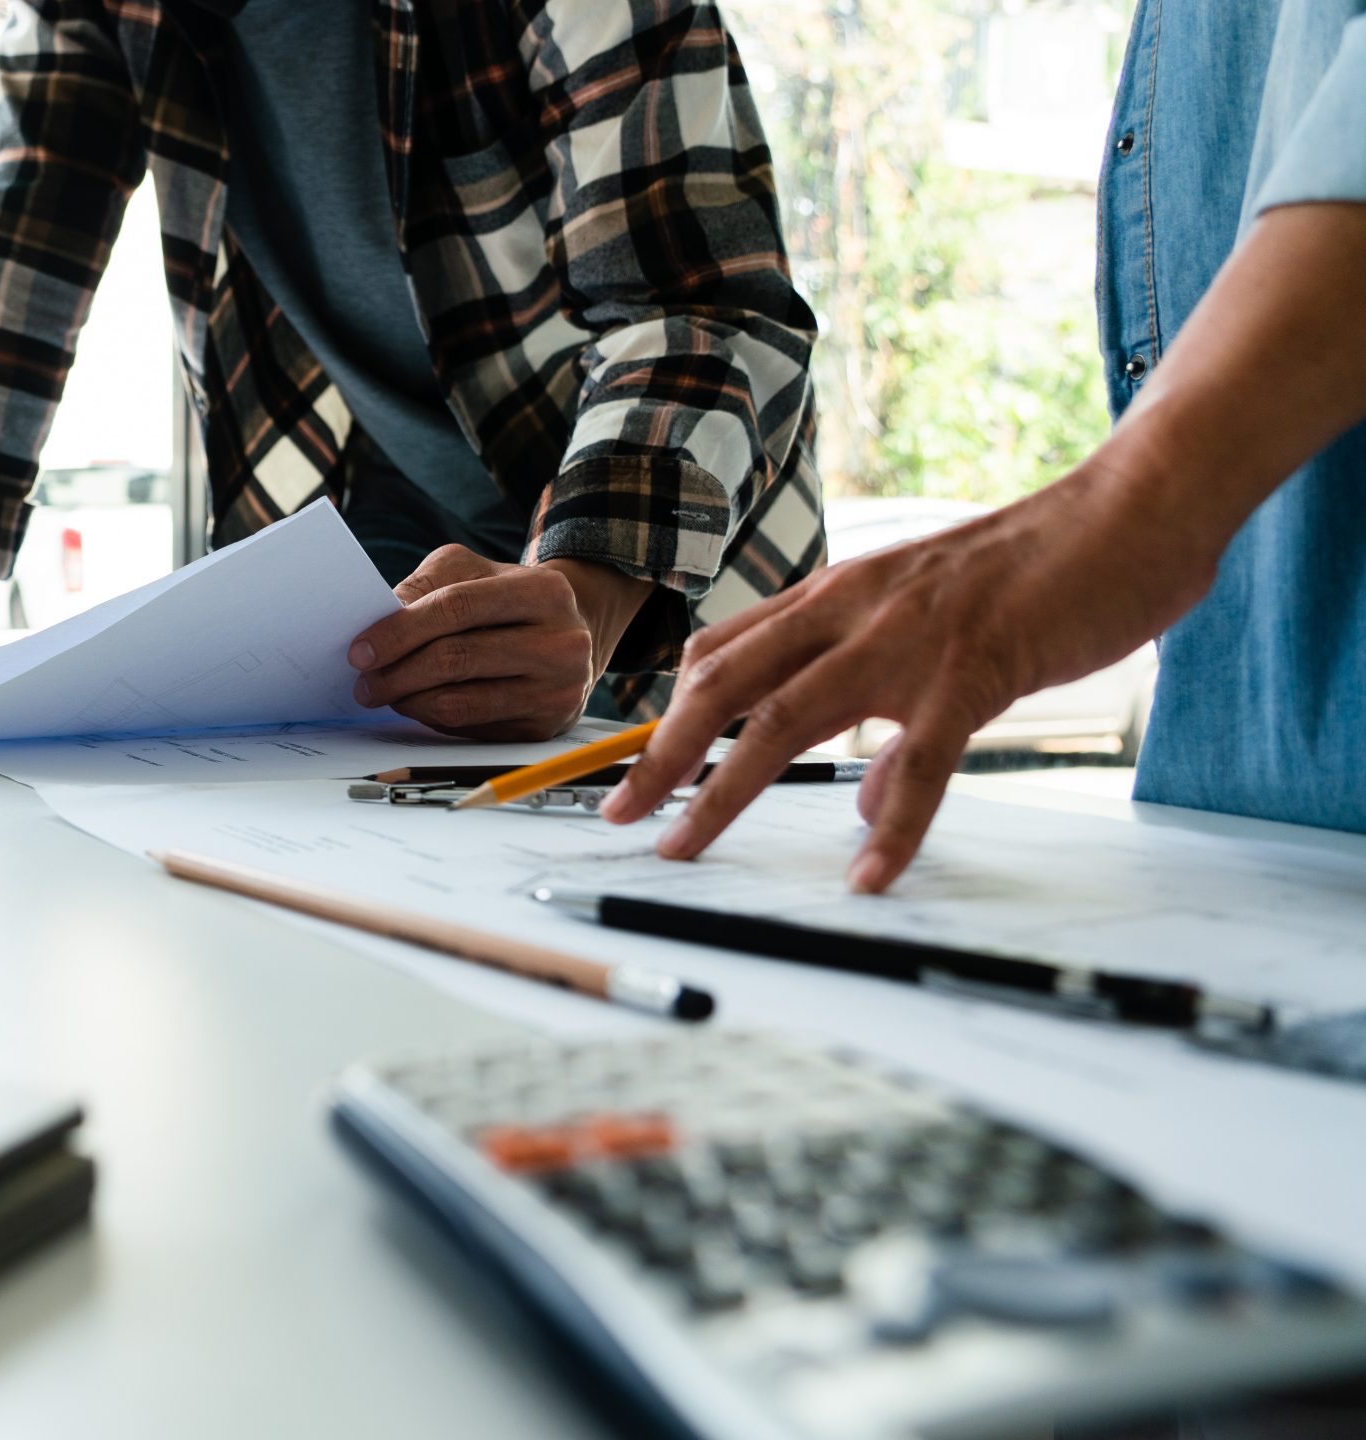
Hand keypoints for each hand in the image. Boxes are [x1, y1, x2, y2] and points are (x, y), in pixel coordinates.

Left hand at [347, 547, 651, 741]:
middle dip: (396, 672)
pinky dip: (433, 718)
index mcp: (542, 592)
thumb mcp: (473, 572)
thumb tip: (377, 621)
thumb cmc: (510, 600)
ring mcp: (556, 690)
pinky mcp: (544, 727)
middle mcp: (560, 643)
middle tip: (364, 681)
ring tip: (384, 693)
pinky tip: (418, 704)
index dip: (401, 630)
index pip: (457, 607)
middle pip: (457, 658)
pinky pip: (471, 728)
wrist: (573, 634)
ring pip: (460, 703)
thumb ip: (426, 588)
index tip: (361, 650)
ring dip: (408, 701)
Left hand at [601, 464, 1218, 890]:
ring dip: (724, 788)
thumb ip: (889, 709)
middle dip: (662, 752)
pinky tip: (868, 873)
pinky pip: (920, 760)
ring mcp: (907, 638)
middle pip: (726, 683)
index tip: (634, 768)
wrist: (1132, 509)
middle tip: (619, 813)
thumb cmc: (1040, 569)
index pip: (727, 652)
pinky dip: (891, 823)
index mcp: (839, 595)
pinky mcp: (975, 668)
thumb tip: (860, 801)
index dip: (672, 712)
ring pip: (788, 719)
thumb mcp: (940, 631)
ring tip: (684, 847)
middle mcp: (851, 609)